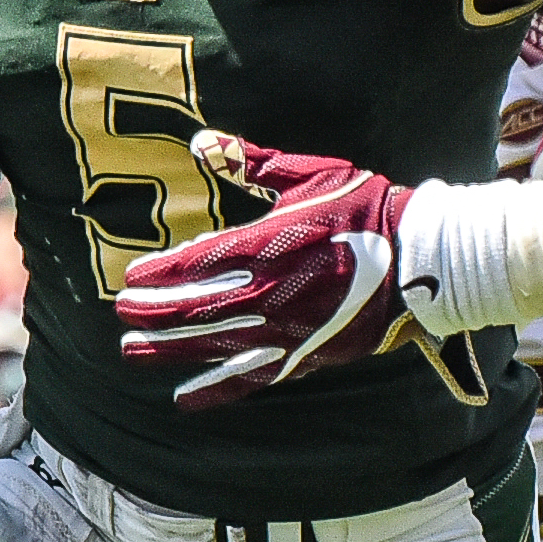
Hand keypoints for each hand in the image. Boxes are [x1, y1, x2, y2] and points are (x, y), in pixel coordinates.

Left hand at [115, 131, 420, 409]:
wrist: (420, 258)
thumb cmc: (366, 208)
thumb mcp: (310, 175)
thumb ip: (252, 163)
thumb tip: (203, 143)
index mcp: (267, 245)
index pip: (196, 264)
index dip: (158, 273)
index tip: (130, 278)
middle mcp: (268, 292)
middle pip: (194, 307)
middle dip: (153, 311)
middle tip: (122, 314)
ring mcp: (285, 329)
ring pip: (212, 345)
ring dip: (169, 349)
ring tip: (133, 351)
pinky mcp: (305, 354)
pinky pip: (250, 377)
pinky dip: (215, 389)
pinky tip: (184, 398)